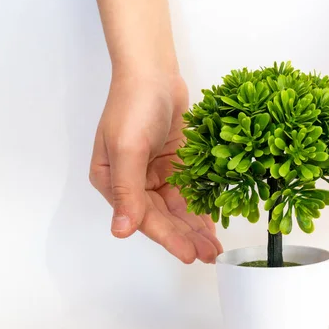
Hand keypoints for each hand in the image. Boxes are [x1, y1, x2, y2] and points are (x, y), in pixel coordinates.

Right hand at [89, 72, 222, 262]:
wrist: (154, 72)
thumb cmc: (133, 104)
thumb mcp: (127, 147)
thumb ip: (126, 191)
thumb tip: (120, 230)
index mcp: (113, 182)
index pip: (143, 217)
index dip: (168, 238)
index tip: (189, 255)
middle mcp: (134, 183)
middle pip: (163, 218)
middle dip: (186, 238)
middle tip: (209, 256)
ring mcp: (156, 175)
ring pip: (178, 209)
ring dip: (195, 228)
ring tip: (215, 248)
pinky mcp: (176, 166)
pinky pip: (189, 193)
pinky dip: (201, 208)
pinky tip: (214, 224)